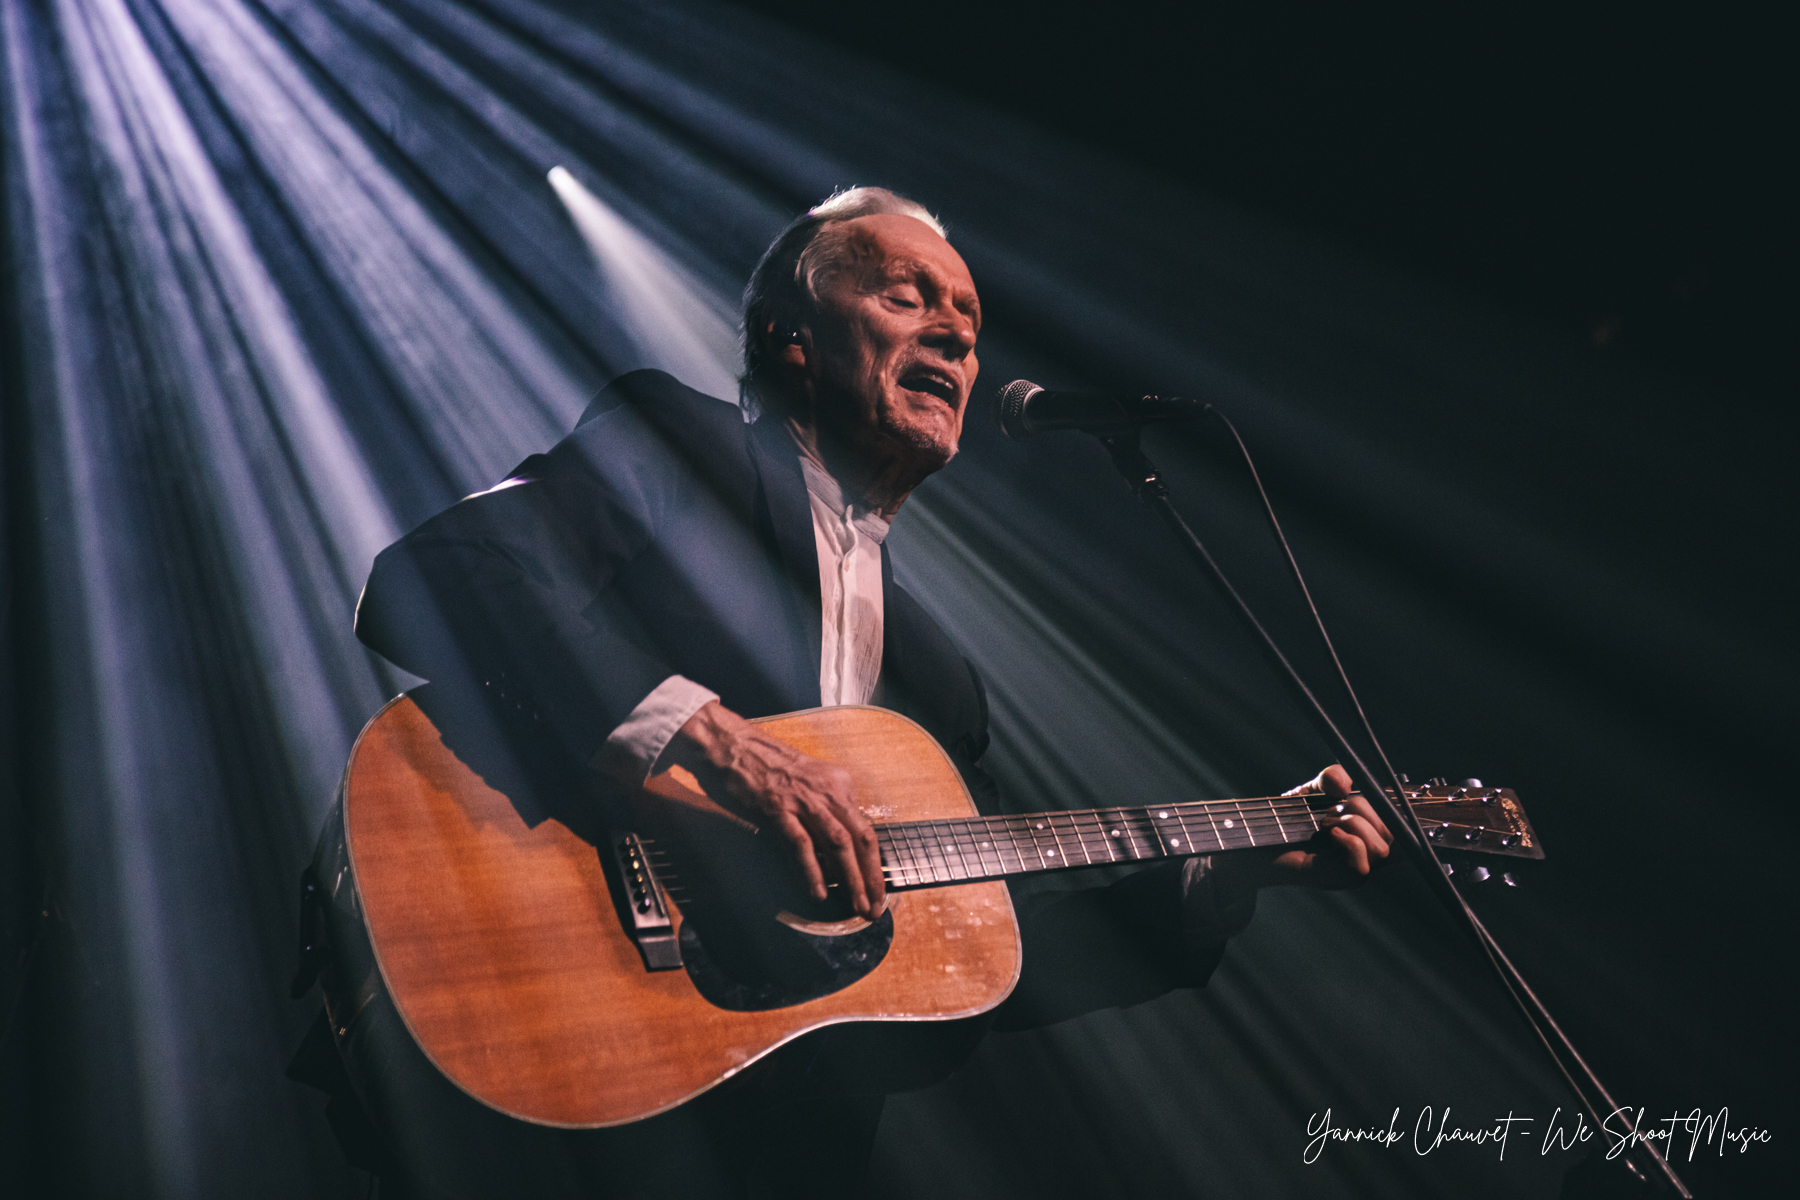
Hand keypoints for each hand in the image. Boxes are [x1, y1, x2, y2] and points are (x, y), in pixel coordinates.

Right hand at [670, 701, 885, 917]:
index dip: (874, 864)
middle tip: (874, 908)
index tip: (878, 890)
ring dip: (851, 878)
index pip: (866, 830)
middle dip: (871, 877)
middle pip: (860, 839)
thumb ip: (823, 811)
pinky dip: (813, 871)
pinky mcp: (778, 809)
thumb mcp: (807, 784)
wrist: (732, 745)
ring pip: (838, 843)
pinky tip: (819, 892)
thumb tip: (834, 852)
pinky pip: (802, 844)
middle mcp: (827, 792)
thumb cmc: (766, 766)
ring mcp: (803, 800)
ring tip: (856, 905)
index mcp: (837, 786)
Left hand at [1212, 765, 1392, 896]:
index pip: (1408, 829)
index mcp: (1368, 833)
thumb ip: (1332, 777)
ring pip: (1382, 848)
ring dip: (1353, 824)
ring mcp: (1356, 868)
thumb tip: (1342, 783)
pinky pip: (1362, 863)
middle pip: (1396, 833)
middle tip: (1333, 808)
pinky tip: (1328, 833)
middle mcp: (1367, 853)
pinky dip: (1347, 841)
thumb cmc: (1287, 817)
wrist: (1255, 837)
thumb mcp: (1313, 789)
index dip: (1414, 815)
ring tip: (1325, 822)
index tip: (1408, 795)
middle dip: (1365, 809)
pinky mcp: (1339, 880)